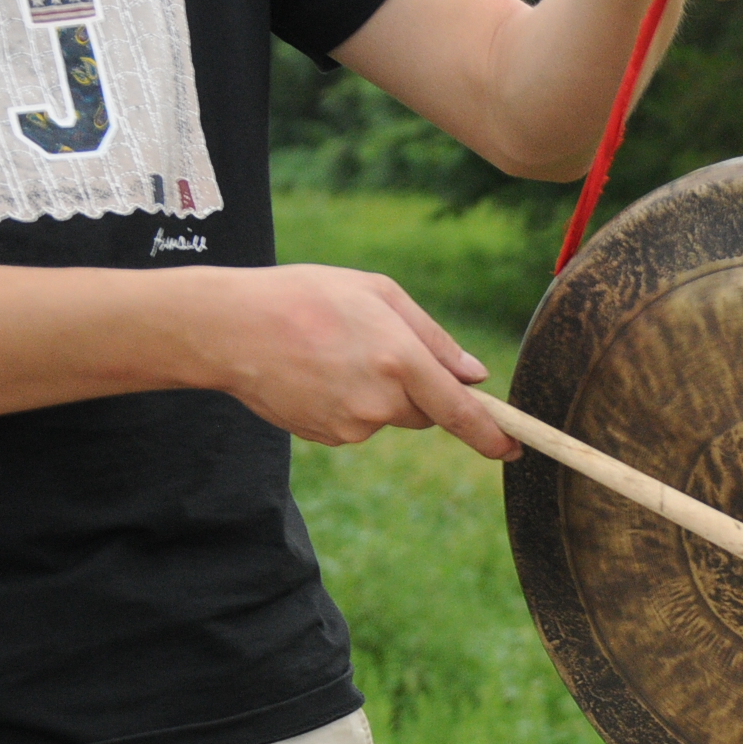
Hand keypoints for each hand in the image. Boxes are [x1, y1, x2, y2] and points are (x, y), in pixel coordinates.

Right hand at [196, 265, 519, 459]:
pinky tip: (316, 373)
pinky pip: (358, 423)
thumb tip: (474, 376)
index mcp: (399, 359)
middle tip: (375, 348)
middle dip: (416, 387)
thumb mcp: (379, 293)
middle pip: (425, 410)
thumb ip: (434, 338)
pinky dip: (348, 402)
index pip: (460, 411)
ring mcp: (351, 425)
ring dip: (378, 392)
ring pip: (388, 416)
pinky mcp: (327, 437)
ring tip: (334, 353)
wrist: (228, 328)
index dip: (492, 434)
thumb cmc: (306, 296)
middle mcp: (380, 401)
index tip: (514, 449)